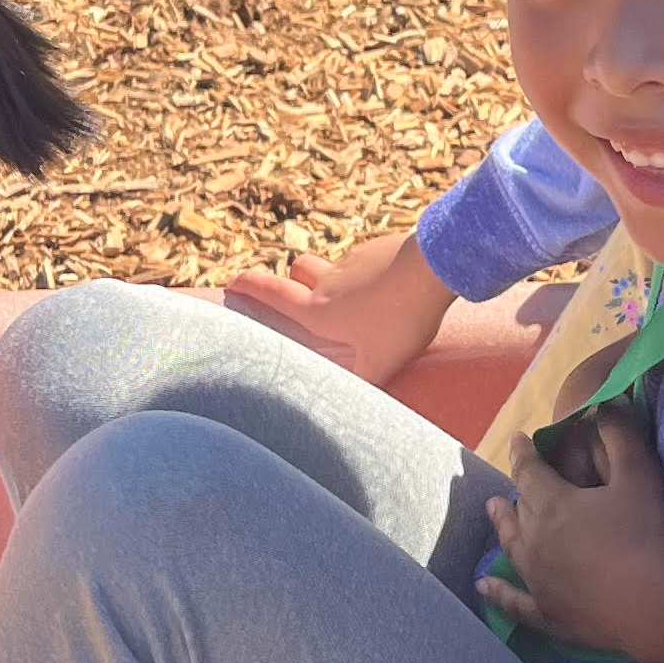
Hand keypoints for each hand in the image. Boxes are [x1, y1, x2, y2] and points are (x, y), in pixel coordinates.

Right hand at [226, 233, 453, 387]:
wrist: (432, 266)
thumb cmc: (403, 319)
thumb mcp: (382, 362)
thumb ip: (363, 385)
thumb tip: (351, 413)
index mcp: (320, 310)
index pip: (273, 294)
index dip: (248, 288)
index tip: (231, 283)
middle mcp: (328, 282)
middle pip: (299, 270)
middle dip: (292, 278)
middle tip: (295, 290)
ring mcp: (353, 261)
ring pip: (333, 267)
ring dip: (336, 280)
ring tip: (363, 302)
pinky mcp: (377, 249)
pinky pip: (364, 261)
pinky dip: (368, 273)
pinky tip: (392, 289)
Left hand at [477, 404, 663, 656]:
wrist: (652, 604)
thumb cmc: (646, 535)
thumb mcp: (640, 475)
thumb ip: (621, 435)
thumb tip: (604, 404)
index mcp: (552, 504)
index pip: (529, 471)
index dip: (524, 453)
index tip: (519, 439)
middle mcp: (535, 540)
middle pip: (519, 509)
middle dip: (516, 491)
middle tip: (511, 484)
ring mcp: (537, 580)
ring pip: (511, 547)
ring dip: (502, 528)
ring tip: (493, 513)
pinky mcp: (546, 613)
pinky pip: (514, 602)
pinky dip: (498, 593)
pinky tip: (484, 587)